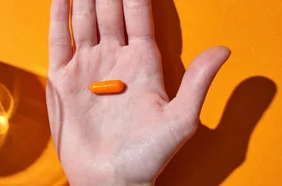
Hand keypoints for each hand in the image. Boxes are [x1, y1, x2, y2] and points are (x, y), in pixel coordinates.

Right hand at [46, 0, 230, 184]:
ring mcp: (87, 67)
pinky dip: (58, 18)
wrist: (108, 179)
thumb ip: (198, 83)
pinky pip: (59, 41)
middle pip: (110, 12)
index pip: (139, 17)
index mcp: (143, 64)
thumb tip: (223, 49)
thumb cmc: (146, 156)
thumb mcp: (180, 120)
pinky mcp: (63, 79)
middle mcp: (114, 60)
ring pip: (85, 20)